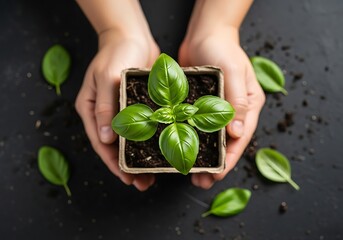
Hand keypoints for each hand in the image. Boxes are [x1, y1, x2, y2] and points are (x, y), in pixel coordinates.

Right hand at [75, 29, 159, 190]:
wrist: (132, 37)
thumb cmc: (116, 53)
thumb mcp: (107, 77)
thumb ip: (105, 107)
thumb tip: (106, 139)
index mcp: (90, 110)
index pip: (100, 142)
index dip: (112, 162)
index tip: (126, 177)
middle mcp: (104, 115)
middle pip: (114, 147)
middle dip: (127, 167)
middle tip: (141, 184)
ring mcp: (121, 113)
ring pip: (129, 142)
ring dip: (139, 159)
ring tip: (151, 177)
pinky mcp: (137, 109)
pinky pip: (142, 131)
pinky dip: (149, 143)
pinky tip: (159, 152)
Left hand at [179, 26, 264, 188]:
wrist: (204, 35)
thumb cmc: (222, 48)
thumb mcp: (233, 71)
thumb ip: (237, 101)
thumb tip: (237, 133)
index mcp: (248, 106)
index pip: (241, 138)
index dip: (230, 158)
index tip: (217, 174)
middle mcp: (233, 112)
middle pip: (227, 144)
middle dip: (215, 164)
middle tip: (201, 181)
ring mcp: (216, 110)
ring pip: (210, 140)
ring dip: (201, 157)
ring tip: (190, 173)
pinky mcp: (199, 107)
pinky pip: (196, 128)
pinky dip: (190, 140)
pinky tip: (179, 150)